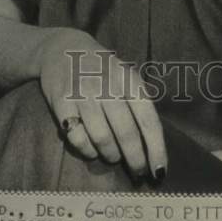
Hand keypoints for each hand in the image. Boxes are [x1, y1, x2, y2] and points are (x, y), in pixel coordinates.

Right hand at [37, 29, 166, 182]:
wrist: (61, 48)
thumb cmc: (102, 69)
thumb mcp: (125, 76)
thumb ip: (138, 105)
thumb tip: (153, 148)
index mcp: (129, 78)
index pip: (148, 119)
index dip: (156, 148)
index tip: (160, 172)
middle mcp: (108, 84)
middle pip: (126, 133)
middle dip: (135, 160)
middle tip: (138, 172)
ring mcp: (83, 92)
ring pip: (102, 138)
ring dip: (111, 155)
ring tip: (114, 156)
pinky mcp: (61, 102)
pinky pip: (78, 138)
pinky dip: (88, 150)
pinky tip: (92, 148)